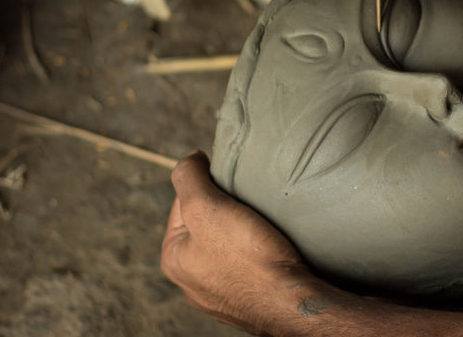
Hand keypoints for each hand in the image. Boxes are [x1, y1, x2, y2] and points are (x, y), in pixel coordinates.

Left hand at [161, 151, 307, 333]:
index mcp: (173, 259)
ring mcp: (219, 295)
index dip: (208, 185)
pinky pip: (248, 266)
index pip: (182, 203)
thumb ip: (189, 177)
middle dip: (226, 209)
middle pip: (206, 225)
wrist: (290, 303)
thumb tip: (190, 158)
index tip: (233, 181)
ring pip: (227, 246)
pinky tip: (271, 247)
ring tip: (263, 222)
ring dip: (243, 231)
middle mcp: (190, 282)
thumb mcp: (206, 206)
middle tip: (250, 202)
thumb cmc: (247, 256)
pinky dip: (257, 252)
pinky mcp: (247, 301)